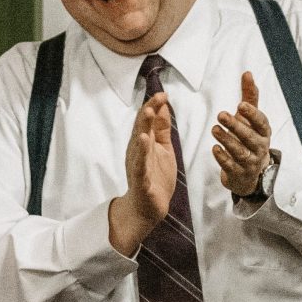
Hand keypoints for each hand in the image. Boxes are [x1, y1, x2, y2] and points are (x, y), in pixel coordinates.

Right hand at [109, 90, 178, 255]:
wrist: (147, 207)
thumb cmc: (155, 176)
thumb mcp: (162, 148)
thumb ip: (162, 128)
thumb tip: (163, 105)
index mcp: (144, 142)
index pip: (147, 121)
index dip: (154, 107)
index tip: (163, 94)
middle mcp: (138, 151)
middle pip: (141, 129)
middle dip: (147, 115)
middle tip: (154, 100)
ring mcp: (138, 166)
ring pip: (139, 146)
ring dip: (142, 131)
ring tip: (146, 117)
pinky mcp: (141, 181)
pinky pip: (141, 168)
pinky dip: (142, 157)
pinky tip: (144, 144)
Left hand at [211, 70, 272, 198]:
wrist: (250, 173)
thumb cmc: (250, 139)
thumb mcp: (251, 119)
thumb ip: (249, 97)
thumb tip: (247, 73)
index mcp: (263, 132)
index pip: (261, 123)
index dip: (252, 114)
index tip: (240, 105)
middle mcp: (260, 147)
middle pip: (249, 137)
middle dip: (236, 126)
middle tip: (221, 115)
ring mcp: (250, 162)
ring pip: (240, 152)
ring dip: (227, 140)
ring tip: (215, 129)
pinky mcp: (239, 173)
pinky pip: (231, 166)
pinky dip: (223, 158)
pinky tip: (215, 148)